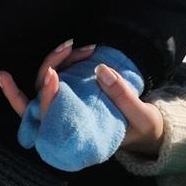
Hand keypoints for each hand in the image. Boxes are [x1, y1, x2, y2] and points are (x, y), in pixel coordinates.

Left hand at [0, 44, 165, 164]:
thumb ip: (123, 96)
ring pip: (45, 83)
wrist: (147, 130)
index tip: (53, 74)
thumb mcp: (142, 117)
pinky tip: (82, 49)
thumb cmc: (143, 129)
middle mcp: (63, 125)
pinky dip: (66, 60)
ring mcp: (64, 108)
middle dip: (48, 68)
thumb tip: (101, 69)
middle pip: (38, 97)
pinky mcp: (70, 94)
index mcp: (76, 139)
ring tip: (81, 46)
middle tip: (67, 47)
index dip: (45, 97)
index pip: (48, 120)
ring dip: (58, 60)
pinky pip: (58, 76)